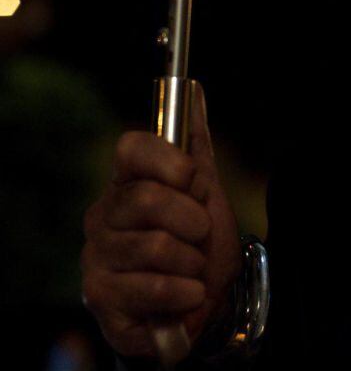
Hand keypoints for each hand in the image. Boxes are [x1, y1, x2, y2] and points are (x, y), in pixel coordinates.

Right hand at [81, 83, 241, 357]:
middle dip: (192, 220)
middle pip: (149, 199)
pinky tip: (187, 295)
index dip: (168, 161)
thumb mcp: (207, 194)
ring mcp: (98, 255)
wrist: (200, 305)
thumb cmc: (197, 246)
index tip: (193, 180)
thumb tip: (197, 90)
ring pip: (156, 245)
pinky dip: (185, 292)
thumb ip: (197, 147)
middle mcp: (104, 216)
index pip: (132, 148)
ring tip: (191, 269)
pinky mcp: (101, 296)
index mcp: (128, 183)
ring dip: (193, 262)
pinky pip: (153, 285)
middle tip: (200, 235)